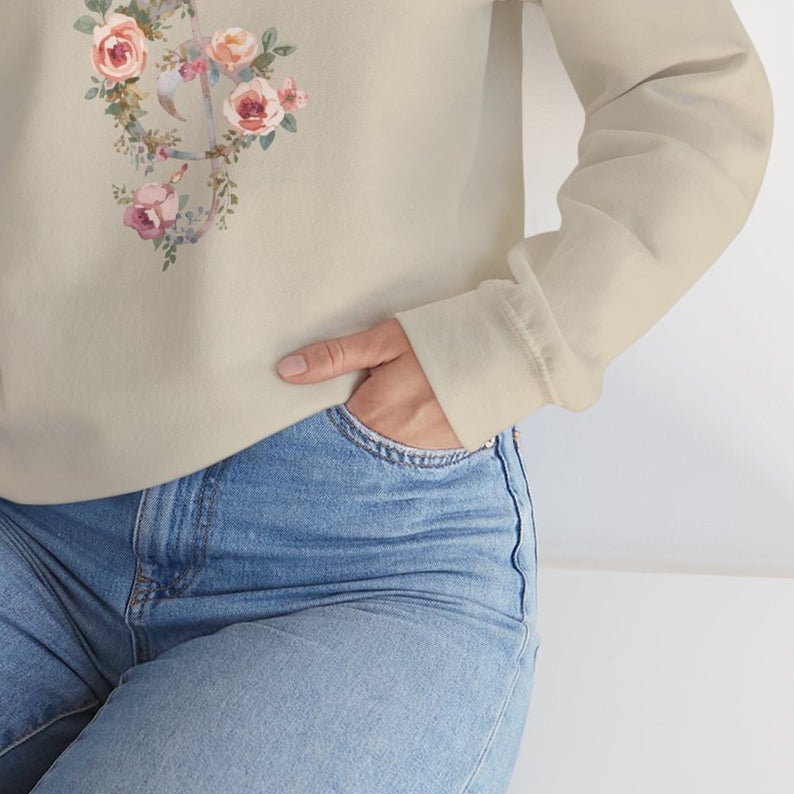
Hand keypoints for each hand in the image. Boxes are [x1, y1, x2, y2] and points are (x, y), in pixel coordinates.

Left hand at [275, 315, 463, 449]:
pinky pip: (410, 450)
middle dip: (351, 423)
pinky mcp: (444, 453)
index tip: (322, 398)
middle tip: (368, 393)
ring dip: (379, 429)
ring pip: (383, 446)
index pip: (328, 427)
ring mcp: (421, 453)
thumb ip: (335, 357)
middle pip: (356, 439)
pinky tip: (415, 411)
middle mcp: (394, 443)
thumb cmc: (441, 340)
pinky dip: (405, 434)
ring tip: (395, 399)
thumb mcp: (384, 341)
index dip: (323, 412)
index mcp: (373, 415)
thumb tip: (286, 371)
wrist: (507, 354)